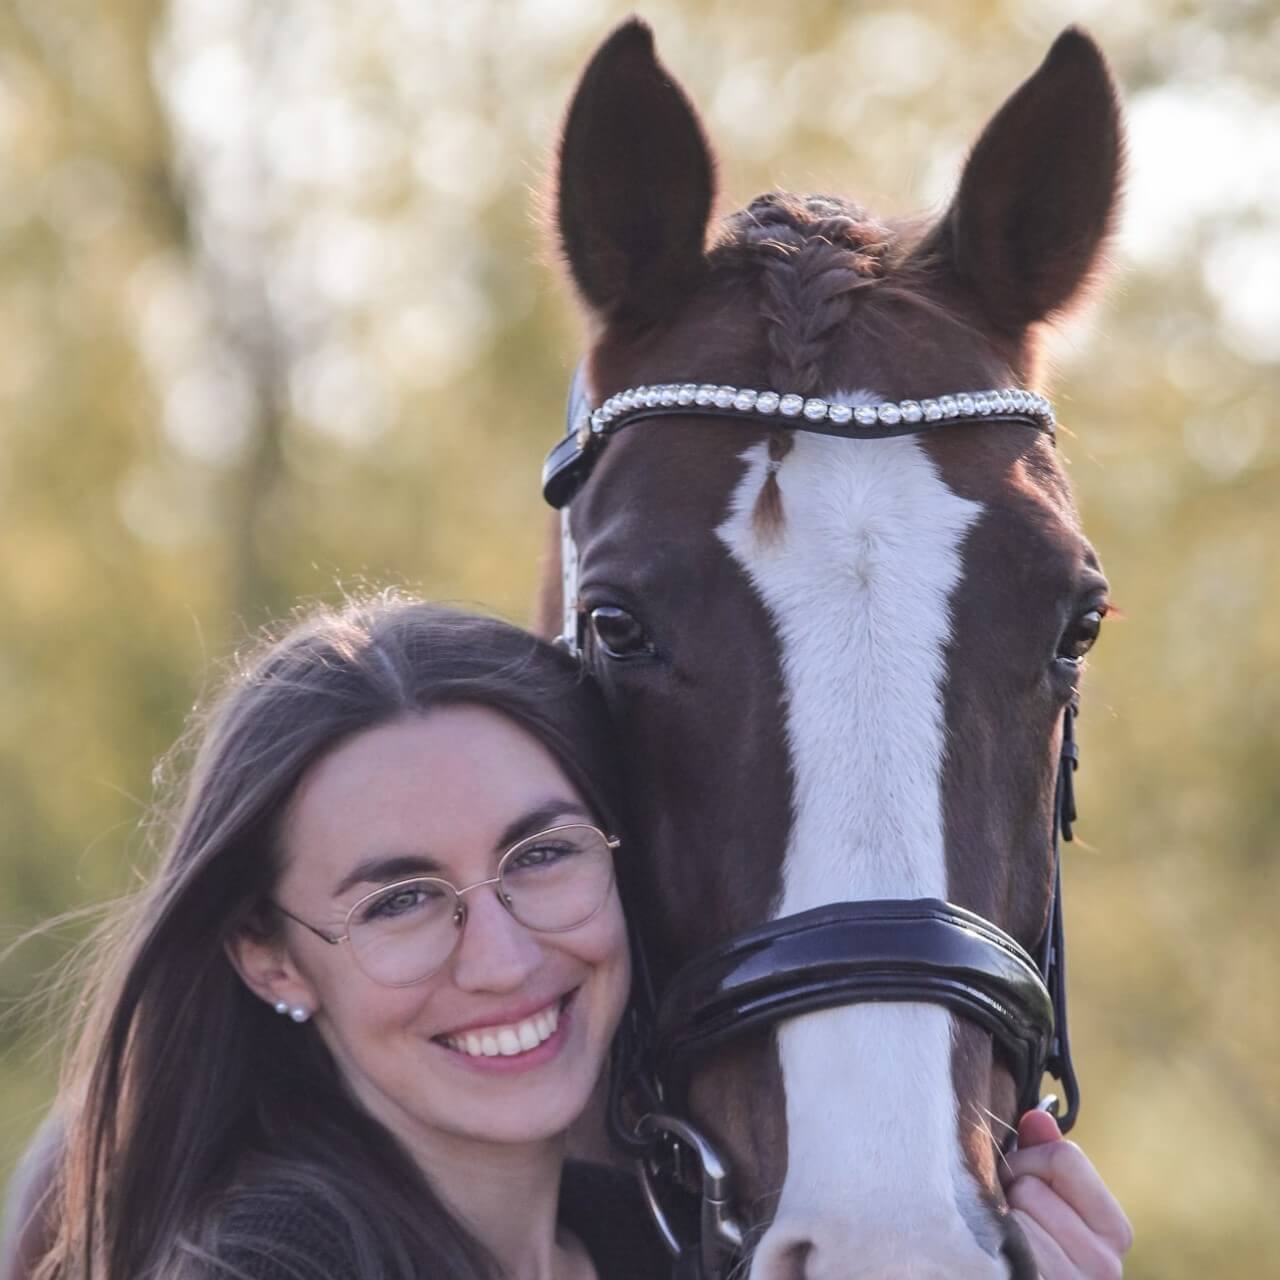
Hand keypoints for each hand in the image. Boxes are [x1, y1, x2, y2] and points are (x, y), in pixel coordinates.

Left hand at [1000, 1110, 1132, 1278]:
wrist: (1010, 1276)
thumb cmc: (1029, 1245)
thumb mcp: (1045, 1199)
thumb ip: (1044, 1156)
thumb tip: (1037, 1115)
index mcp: (1114, 1232)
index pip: (1066, 1157)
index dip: (1030, 1160)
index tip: (1020, 1181)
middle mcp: (1104, 1267)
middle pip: (1031, 1186)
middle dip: (1008, 1193)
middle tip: (1008, 1220)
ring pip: (1012, 1216)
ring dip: (995, 1223)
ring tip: (1000, 1244)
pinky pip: (1000, 1250)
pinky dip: (987, 1248)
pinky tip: (995, 1261)